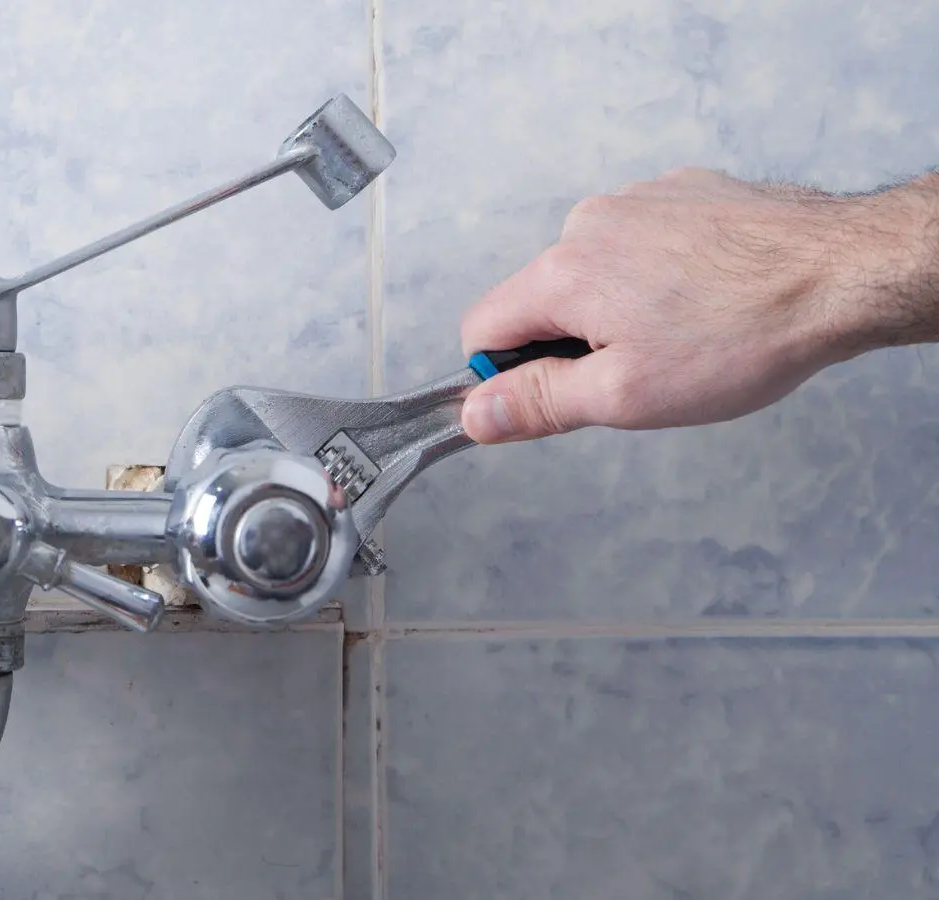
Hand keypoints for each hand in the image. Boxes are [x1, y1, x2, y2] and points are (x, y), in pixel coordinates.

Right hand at [459, 167, 938, 441]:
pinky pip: (643, 242)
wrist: (844, 271)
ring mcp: (639, 199)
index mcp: (561, 273)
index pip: (482, 330)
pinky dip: (662, 274)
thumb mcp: (626, 397)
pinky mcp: (685, 192)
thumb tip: (474, 413)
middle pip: (542, 299)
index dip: (508, 375)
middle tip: (644, 372)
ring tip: (690, 333)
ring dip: (622, 307)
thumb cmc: (744, 335)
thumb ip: (538, 404)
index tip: (558, 395)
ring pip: (596, 271)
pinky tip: (711, 298)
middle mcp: (589, 224)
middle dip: (576, 342)